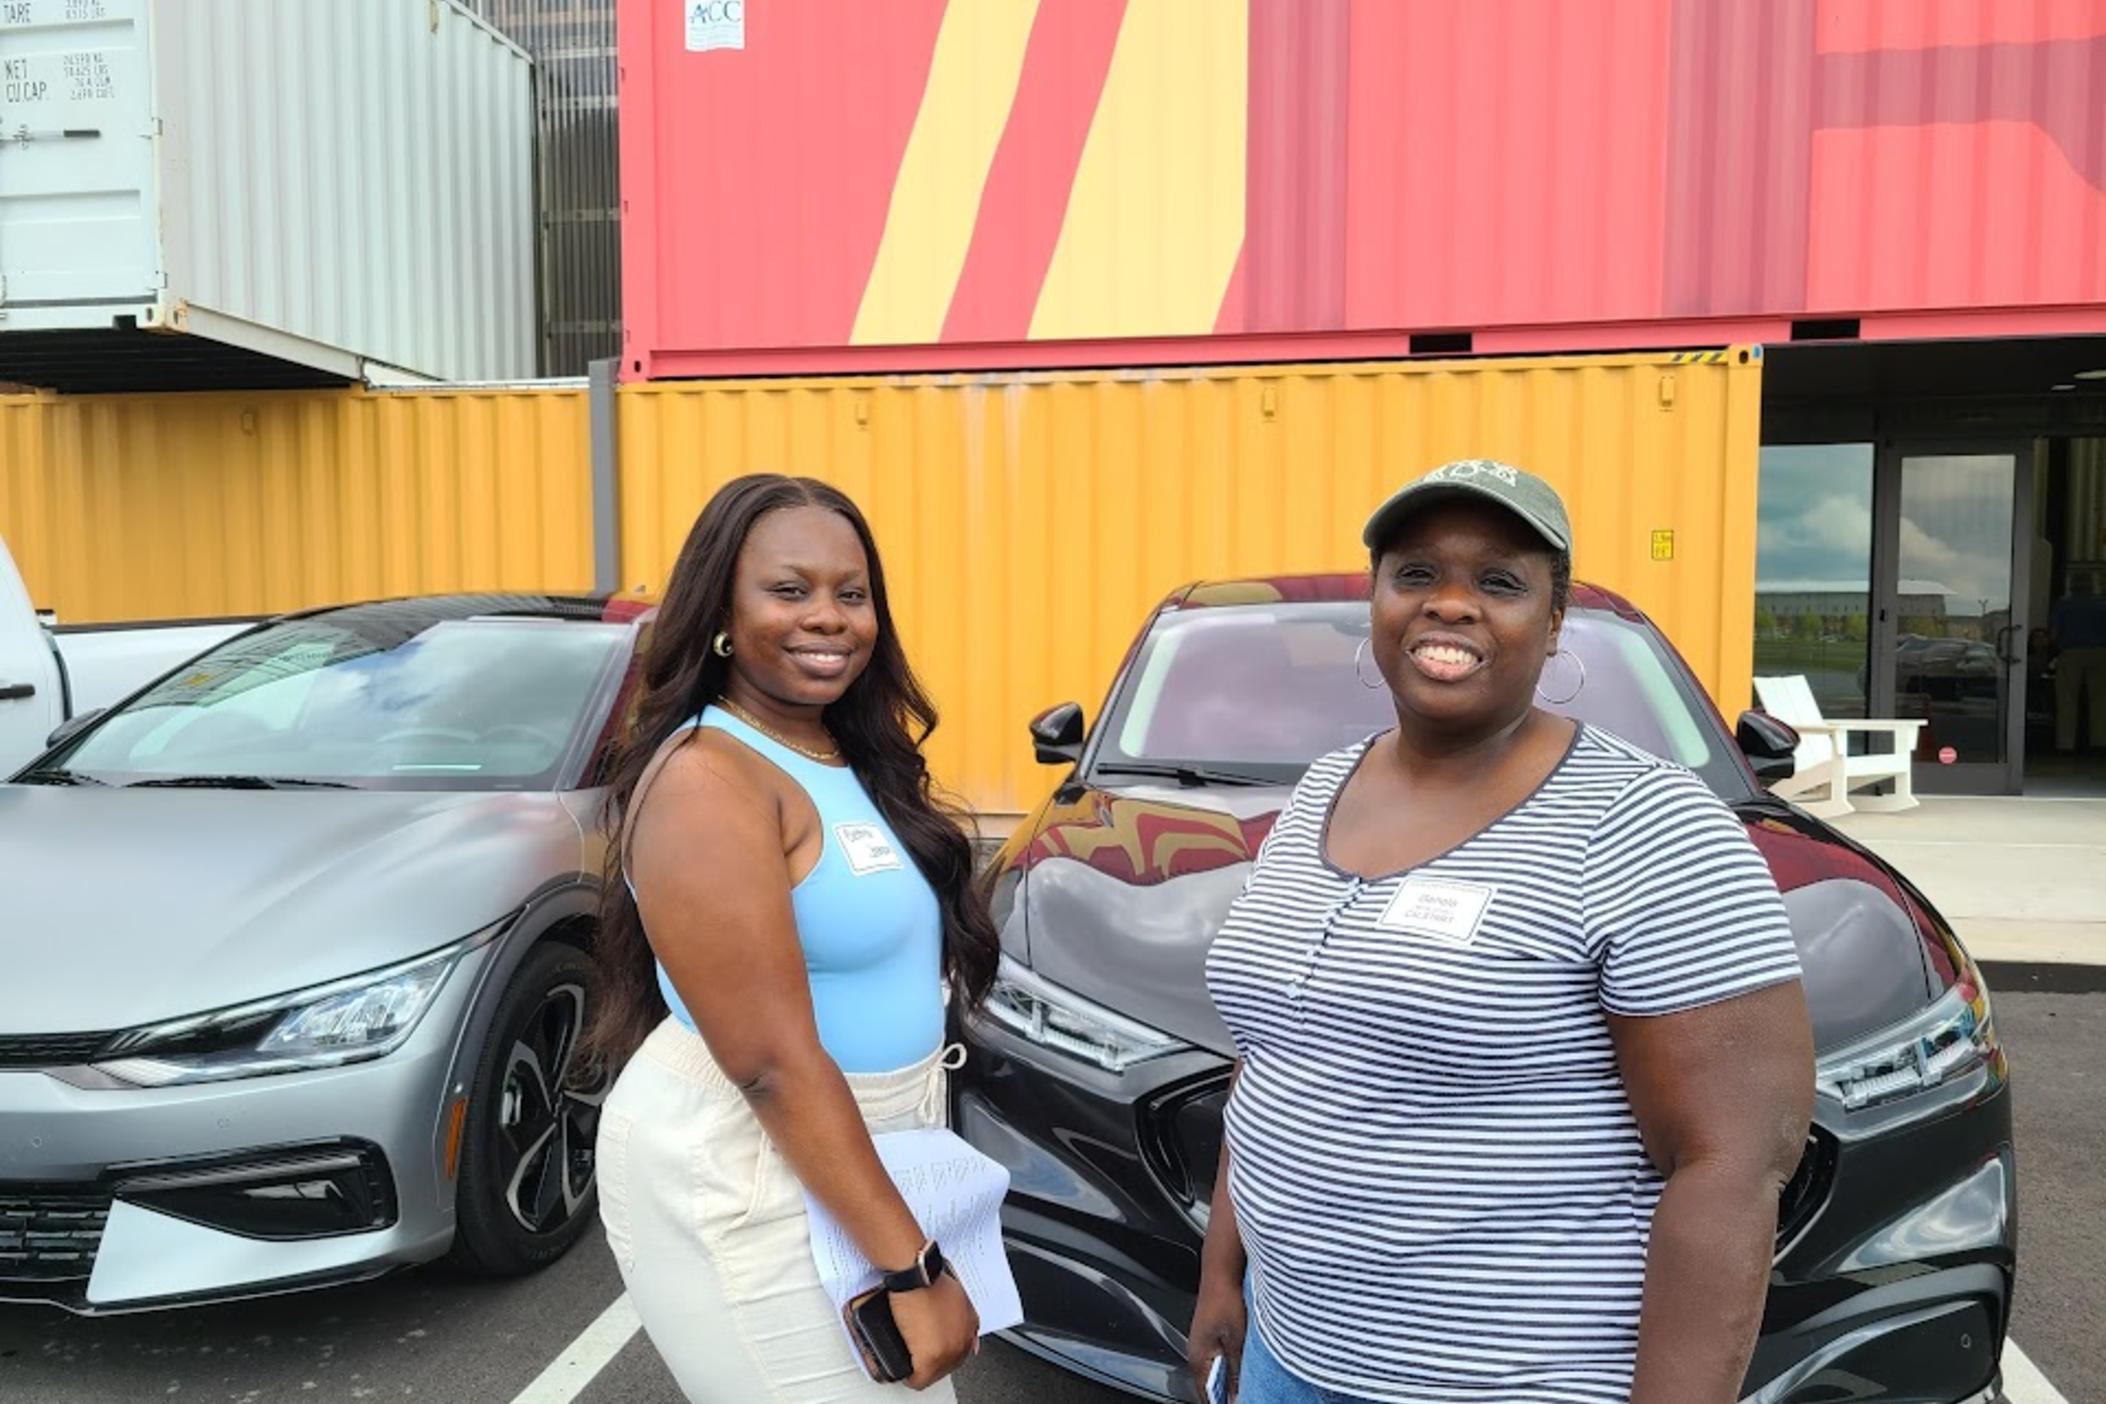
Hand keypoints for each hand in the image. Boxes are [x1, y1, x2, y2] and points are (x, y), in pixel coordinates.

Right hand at [891, 1271, 979, 1390]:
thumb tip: (951, 1322)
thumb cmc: (929, 1277)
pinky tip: (907, 1372)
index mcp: (970, 1323)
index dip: (945, 1348)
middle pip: (950, 1363)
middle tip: (921, 1356)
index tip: (936, 1348)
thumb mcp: (953, 1292)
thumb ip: (958, 1309)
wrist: (916, 1275)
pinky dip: (912, 1377)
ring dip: (924, 1370)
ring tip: (912, 1362)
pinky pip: (920, 1379)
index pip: (964, 1346)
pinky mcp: (930, 1358)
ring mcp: (948, 1350)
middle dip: (936, 1361)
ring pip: (935, 1373)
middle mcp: (963, 1339)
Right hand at [1186, 1269, 1245, 1400]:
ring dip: (1234, 1380)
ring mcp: (1205, 1344)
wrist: (1221, 1270)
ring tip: (1253, 1384)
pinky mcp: (1214, 1335)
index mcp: (1199, 1359)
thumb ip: (1237, 1371)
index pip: (1209, 1397)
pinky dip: (1235, 1366)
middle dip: (1231, 1395)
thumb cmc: (1225, 1299)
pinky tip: (1250, 1364)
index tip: (1245, 1403)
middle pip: (1214, 1387)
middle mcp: (1198, 1354)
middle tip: (1253, 1395)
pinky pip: (1223, 1359)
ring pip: (1219, 1373)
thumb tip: (1240, 1396)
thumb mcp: (1237, 1340)